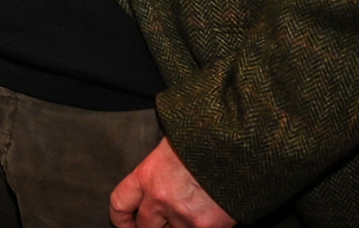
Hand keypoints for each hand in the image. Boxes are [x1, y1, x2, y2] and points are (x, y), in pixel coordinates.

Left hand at [110, 138, 234, 227]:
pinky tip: (210, 217)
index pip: (120, 204)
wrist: (238, 143)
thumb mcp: (171, 147)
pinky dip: (200, 226)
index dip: (121, 220)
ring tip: (194, 209)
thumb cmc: (203, 139)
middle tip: (163, 222)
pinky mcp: (206, 227)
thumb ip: (159, 172)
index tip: (127, 225)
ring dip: (181, 226)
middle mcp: (159, 198)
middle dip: (153, 227)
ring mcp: (182, 215)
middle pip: (144, 227)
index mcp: (147, 174)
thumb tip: (155, 187)